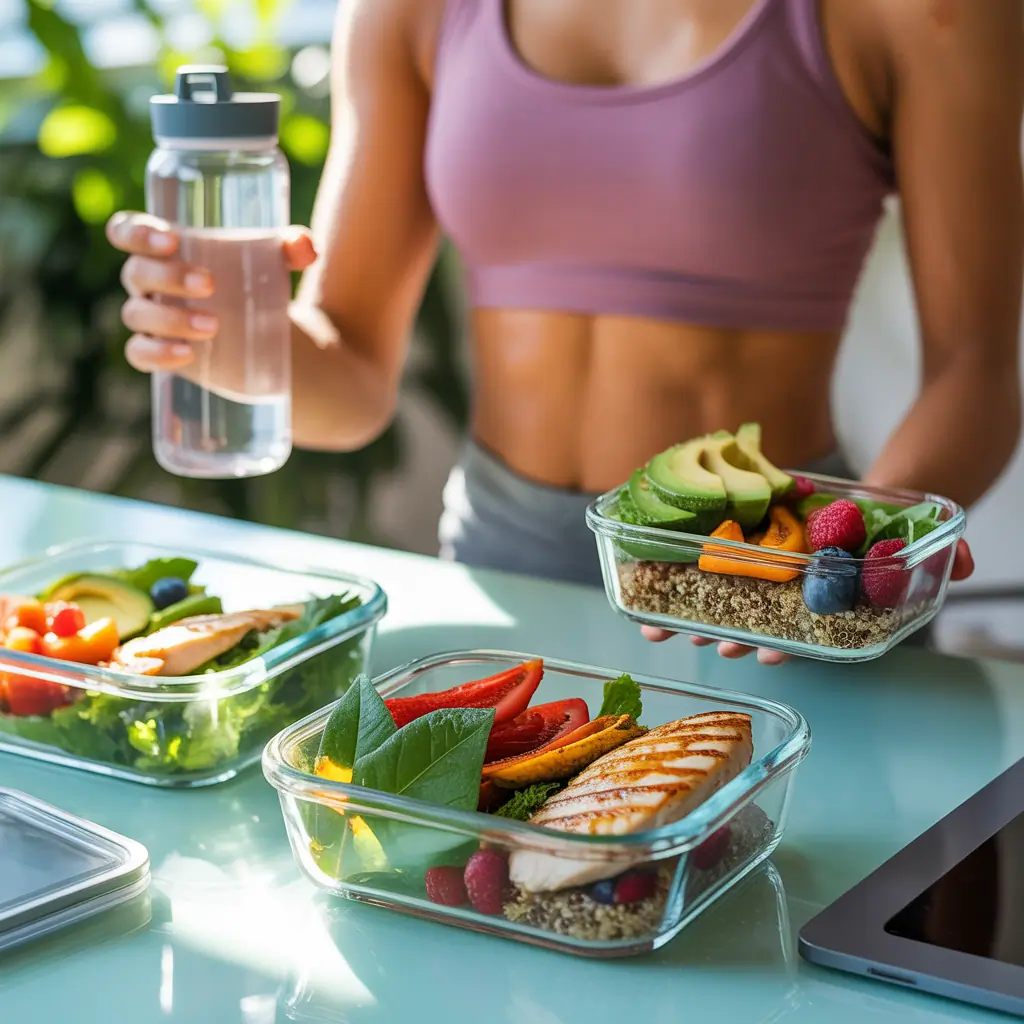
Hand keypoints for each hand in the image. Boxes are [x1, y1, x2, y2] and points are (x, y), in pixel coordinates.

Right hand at [105, 211, 316, 372]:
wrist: (267, 333)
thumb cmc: (256, 283)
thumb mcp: (276, 262)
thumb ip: (292, 248)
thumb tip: (306, 248)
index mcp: (163, 249)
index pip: (127, 231)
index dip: (136, 233)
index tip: (171, 240)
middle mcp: (149, 283)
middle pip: (136, 273)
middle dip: (168, 276)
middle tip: (209, 284)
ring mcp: (151, 319)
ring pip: (137, 314)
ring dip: (170, 319)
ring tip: (213, 325)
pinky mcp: (161, 353)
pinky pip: (139, 354)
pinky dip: (156, 353)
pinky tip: (185, 355)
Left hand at [641, 539, 974, 665]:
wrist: (866, 498)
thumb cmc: (884, 523)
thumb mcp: (915, 533)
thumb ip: (941, 551)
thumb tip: (965, 561)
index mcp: (825, 596)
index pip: (806, 626)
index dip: (786, 640)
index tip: (767, 654)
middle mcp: (789, 591)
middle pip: (754, 619)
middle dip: (729, 634)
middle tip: (708, 646)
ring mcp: (761, 571)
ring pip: (722, 600)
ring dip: (692, 615)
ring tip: (663, 630)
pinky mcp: (738, 544)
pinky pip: (704, 564)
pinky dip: (678, 575)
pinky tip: (652, 587)